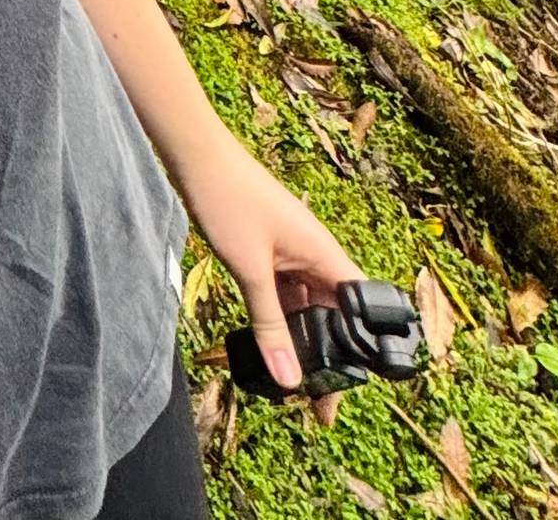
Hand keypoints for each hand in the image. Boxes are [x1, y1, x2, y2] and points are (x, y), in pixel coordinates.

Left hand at [177, 133, 363, 428]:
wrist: (195, 155)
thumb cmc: (227, 201)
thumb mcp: (250, 271)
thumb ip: (270, 326)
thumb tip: (291, 381)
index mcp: (325, 254)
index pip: (362, 311)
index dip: (363, 351)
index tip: (348, 388)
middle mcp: (317, 254)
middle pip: (337, 315)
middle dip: (330, 356)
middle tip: (318, 402)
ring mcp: (294, 252)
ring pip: (310, 306)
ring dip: (305, 340)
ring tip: (294, 382)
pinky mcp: (272, 251)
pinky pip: (287, 294)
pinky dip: (283, 319)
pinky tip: (272, 345)